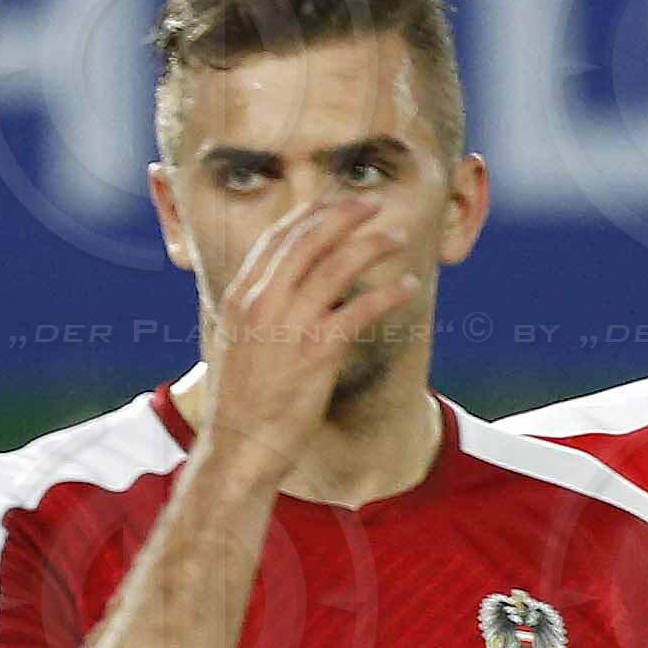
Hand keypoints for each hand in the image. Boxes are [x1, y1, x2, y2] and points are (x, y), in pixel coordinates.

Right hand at [201, 199, 418, 482]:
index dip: (312, 216)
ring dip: (371, 245)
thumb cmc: (242, 402)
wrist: (239, 444)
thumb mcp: (239, 343)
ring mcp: (288, 324)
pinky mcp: (315, 352)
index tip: (337, 203)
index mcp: (241, 294)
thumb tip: (284, 298)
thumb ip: (259, 314)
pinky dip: (386, 294)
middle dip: (344, 215)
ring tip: (399, 234)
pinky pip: (357, 311)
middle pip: (308, 240)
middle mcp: (261, 300)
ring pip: (335, 266)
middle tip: (374, 203)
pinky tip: (408, 285)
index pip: (278, 239)